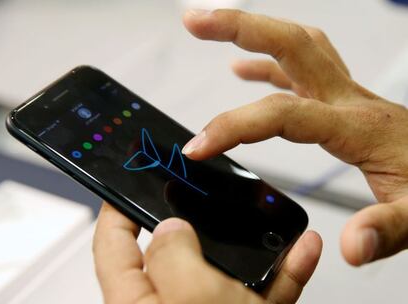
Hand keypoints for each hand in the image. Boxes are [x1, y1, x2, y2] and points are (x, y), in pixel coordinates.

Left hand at [93, 203, 321, 303]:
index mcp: (137, 303)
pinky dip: (285, 271)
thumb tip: (168, 227)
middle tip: (209, 192)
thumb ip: (172, 256)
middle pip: (177, 251)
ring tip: (265, 219)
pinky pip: (264, 291)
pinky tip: (302, 250)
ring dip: (252, 243)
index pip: (113, 245)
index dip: (117, 208)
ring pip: (228, 268)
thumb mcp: (187, 302)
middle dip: (197, 220)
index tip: (129, 180)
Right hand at [181, 9, 407, 265]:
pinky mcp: (341, 101)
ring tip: (213, 28)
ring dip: (253, 33)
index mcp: (358, 126)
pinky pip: (299, 69)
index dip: (235, 126)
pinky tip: (243, 69)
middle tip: (197, 22)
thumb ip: (385, 230)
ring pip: (296, 46)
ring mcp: (344, 96)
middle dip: (238, 29)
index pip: (283, 114)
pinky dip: (267, 64)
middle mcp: (348, 100)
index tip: (199, 146)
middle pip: (290, 45)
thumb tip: (351, 244)